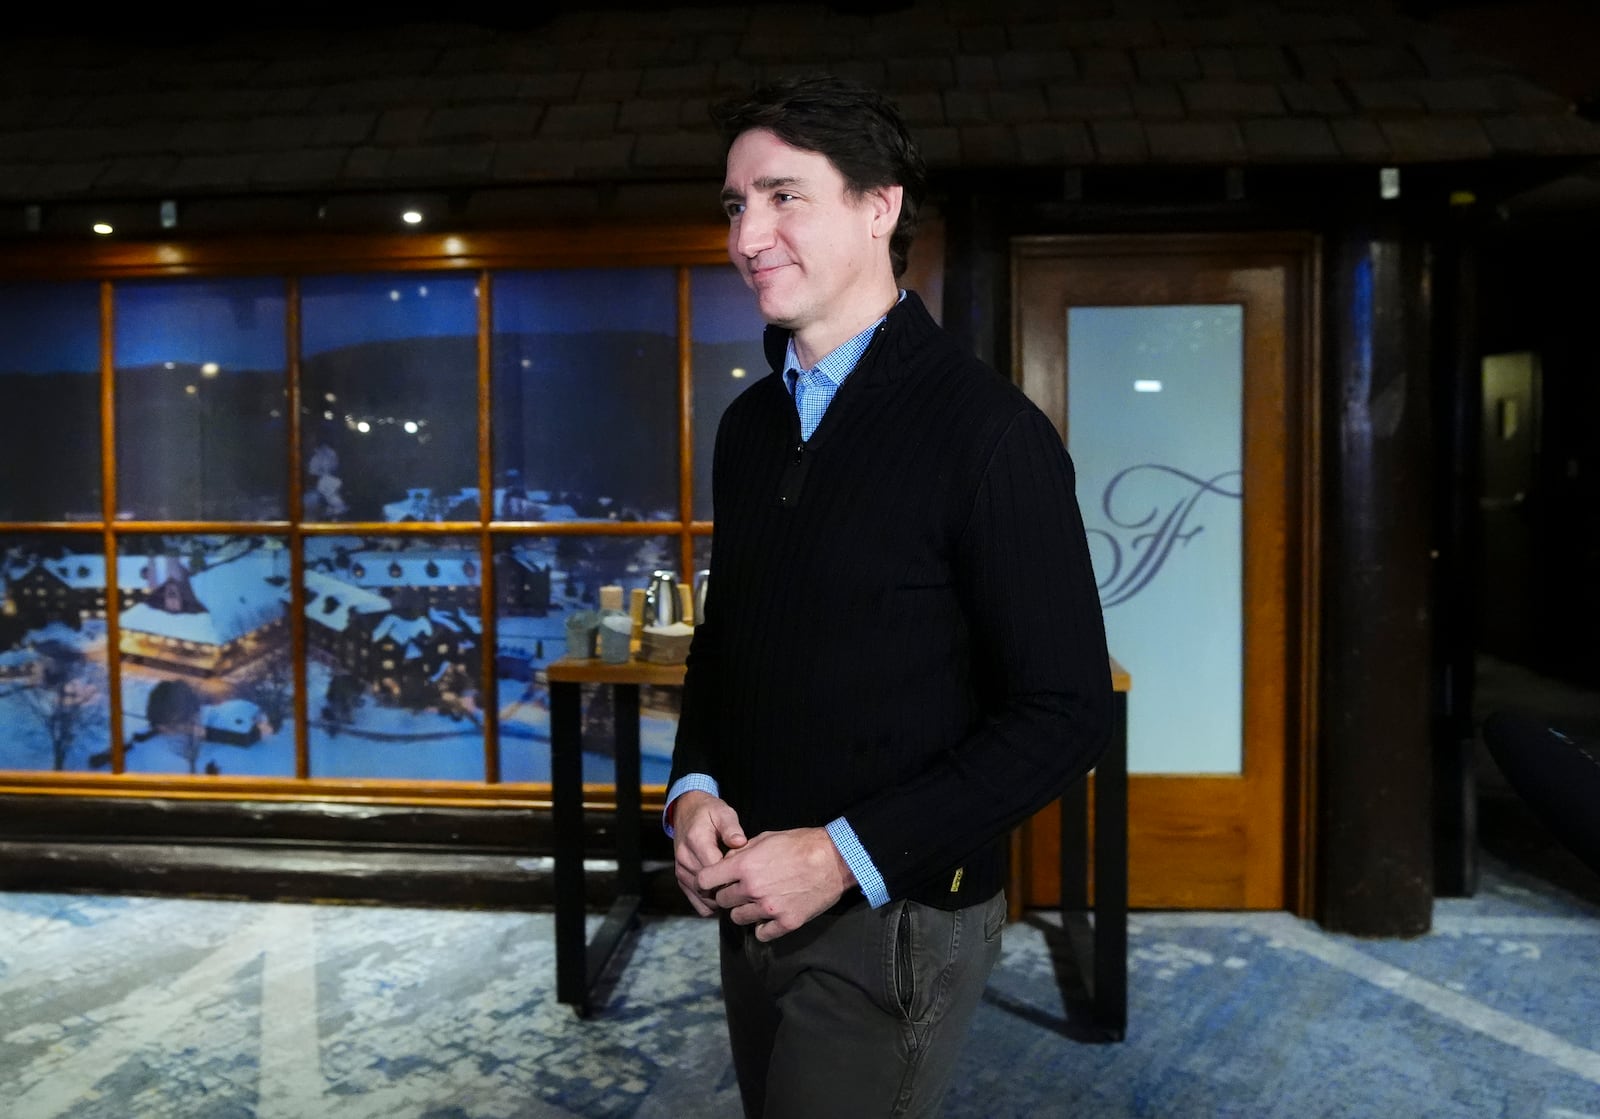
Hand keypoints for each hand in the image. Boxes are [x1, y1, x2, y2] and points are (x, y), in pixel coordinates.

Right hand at [670, 790, 746, 916]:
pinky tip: (723, 894)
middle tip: (744, 885)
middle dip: (728, 889)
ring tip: (735, 889)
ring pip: (702, 897)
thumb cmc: (708, 812)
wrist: (686, 812)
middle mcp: (684, 857)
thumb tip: (740, 841)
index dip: (732, 875)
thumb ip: (731, 827)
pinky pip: (696, 901)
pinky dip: (710, 903)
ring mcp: (681, 869)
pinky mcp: (680, 878)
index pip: (714, 869)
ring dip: (720, 898)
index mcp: (696, 840)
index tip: (746, 874)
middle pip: (708, 886)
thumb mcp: (723, 812)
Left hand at [696, 827, 856, 941]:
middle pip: (722, 901)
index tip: (713, 882)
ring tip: (756, 902)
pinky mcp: (786, 922)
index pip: (706, 880)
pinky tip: (770, 917)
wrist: (835, 860)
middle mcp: (752, 889)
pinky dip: (763, 927)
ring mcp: (769, 908)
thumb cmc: (802, 844)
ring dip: (744, 911)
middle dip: (728, 895)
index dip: (707, 881)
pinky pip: (762, 933)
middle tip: (741, 890)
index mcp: (744, 865)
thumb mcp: (767, 838)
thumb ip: (742, 851)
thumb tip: (726, 861)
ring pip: (738, 918)